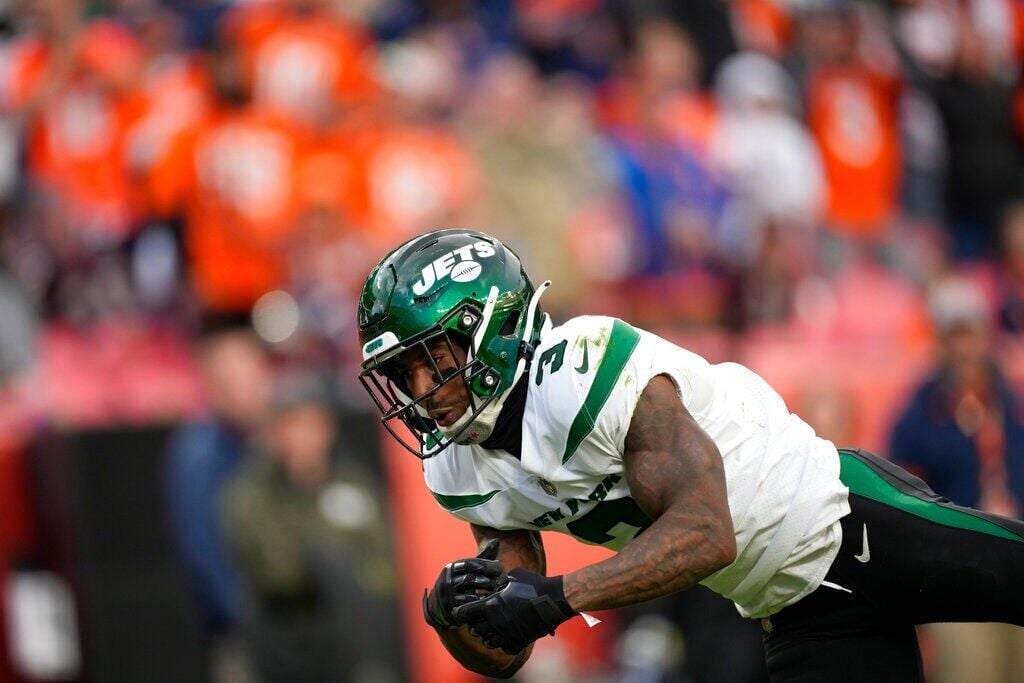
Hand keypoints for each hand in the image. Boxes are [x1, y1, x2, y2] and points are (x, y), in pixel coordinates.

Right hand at [423, 539, 503, 629]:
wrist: (439, 606)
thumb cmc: (459, 584)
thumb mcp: (468, 570)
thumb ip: (482, 557)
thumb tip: (496, 540)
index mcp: (452, 567)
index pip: (471, 563)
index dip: (487, 565)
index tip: (500, 568)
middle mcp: (448, 579)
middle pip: (471, 576)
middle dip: (488, 578)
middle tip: (501, 579)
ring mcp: (448, 594)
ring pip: (470, 590)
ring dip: (486, 589)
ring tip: (497, 589)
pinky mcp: (451, 607)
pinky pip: (468, 604)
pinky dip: (480, 601)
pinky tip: (489, 600)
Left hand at [453, 568, 577, 653]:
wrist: (555, 599)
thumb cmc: (534, 584)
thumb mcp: (513, 575)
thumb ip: (499, 580)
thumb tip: (494, 583)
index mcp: (491, 605)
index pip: (464, 613)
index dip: (462, 610)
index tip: (465, 609)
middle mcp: (496, 622)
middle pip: (475, 630)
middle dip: (476, 623)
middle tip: (482, 617)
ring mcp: (507, 634)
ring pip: (488, 642)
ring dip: (489, 635)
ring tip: (495, 627)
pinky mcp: (519, 641)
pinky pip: (505, 648)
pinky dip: (504, 643)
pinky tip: (508, 634)